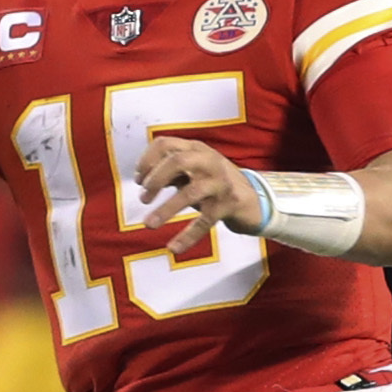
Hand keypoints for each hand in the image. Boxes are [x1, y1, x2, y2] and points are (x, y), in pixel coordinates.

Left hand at [135, 134, 261, 255]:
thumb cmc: (213, 182)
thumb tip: (143, 179)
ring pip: (191, 192)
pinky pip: (205, 222)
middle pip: (177, 161)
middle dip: (155, 180)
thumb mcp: (192, 170)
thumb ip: (170, 170)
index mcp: (196, 149)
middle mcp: (209, 161)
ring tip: (148, 223)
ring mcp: (220, 183)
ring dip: (166, 208)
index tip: (138, 180)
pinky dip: (188, 236)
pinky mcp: (228, 205)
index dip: (147, 161)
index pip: (165, 144)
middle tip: (143, 198)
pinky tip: (174, 248)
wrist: (252, 198)